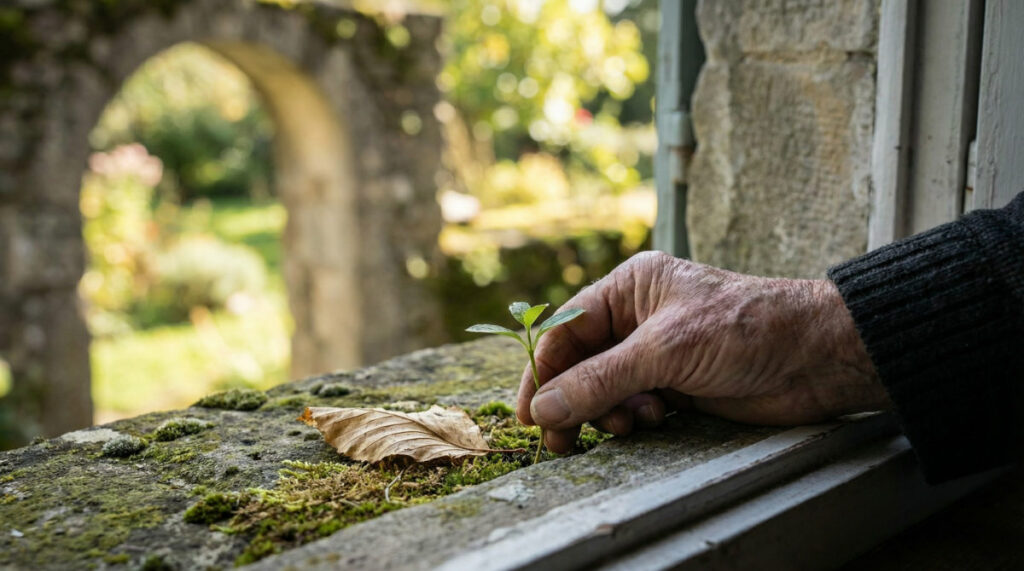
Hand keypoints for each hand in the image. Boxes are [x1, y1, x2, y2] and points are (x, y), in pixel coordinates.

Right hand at [516, 251, 890, 453]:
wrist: (815, 358)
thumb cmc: (746, 329)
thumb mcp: (665, 350)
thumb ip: (600, 379)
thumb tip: (545, 407)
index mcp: (630, 288)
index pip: (566, 329)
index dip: (543, 370)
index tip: (531, 412)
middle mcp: (638, 318)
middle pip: (580, 363)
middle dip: (572, 399)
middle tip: (562, 439)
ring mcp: (657, 353)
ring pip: (604, 389)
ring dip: (607, 411)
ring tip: (629, 423)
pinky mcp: (676, 384)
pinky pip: (632, 405)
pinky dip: (633, 418)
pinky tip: (657, 419)